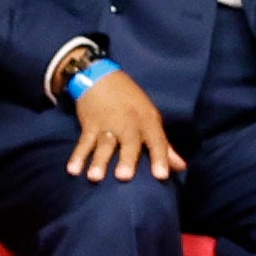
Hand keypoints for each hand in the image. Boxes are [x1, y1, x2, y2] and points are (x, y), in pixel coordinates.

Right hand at [66, 66, 185, 182]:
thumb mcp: (151, 117)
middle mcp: (128, 124)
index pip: (156, 142)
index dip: (160, 158)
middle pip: (128, 143)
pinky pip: (83, 143)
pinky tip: (73, 170)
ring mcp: (107, 125)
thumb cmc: (131, 102)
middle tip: (124, 177)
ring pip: (103, 145)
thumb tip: (182, 167)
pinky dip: (77, 156)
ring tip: (94, 178)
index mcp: (147, 122)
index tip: (161, 176)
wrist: (101, 78)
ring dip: (98, 161)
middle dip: (126, 159)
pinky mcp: (90, 126)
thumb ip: (164, 145)